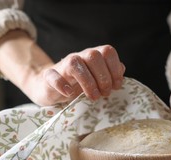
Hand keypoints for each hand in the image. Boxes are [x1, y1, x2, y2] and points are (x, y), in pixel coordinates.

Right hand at [0, 30, 124, 105]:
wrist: (49, 88)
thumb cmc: (76, 85)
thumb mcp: (95, 81)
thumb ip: (109, 74)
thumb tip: (122, 69)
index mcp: (92, 57)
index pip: (107, 52)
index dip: (115, 68)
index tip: (117, 86)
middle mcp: (79, 57)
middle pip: (93, 55)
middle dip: (103, 77)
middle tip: (105, 94)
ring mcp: (62, 66)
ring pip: (75, 63)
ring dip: (87, 82)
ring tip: (93, 97)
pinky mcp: (48, 77)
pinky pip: (53, 75)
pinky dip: (62, 84)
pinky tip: (69, 94)